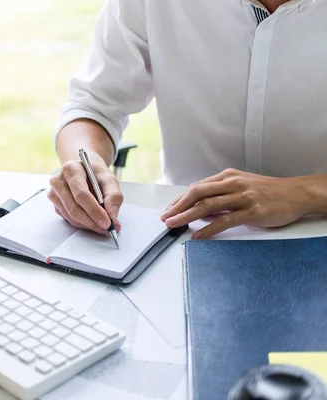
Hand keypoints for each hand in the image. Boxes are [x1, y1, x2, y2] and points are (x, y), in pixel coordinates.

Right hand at [48, 152, 122, 234]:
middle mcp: (58, 181)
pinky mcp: (55, 204)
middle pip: (74, 208)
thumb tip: (112, 216)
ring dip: (88, 225)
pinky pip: (69, 219)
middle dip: (92, 222)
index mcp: (71, 170)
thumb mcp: (110, 180)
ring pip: (71, 216)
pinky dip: (83, 224)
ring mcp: (54, 194)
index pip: (81, 194)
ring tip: (102, 226)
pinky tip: (92, 221)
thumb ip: (114, 196)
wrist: (85, 171)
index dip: (94, 210)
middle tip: (107, 228)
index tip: (107, 222)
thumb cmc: (96, 174)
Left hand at [161, 168, 310, 238]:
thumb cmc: (268, 192)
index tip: (167, 210)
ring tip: (174, 225)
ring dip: (187, 216)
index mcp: (227, 177)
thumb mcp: (240, 189)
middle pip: (197, 193)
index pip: (196, 187)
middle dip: (177, 206)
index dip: (179, 200)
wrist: (297, 193)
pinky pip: (225, 220)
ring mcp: (243, 196)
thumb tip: (199, 212)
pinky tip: (198, 236)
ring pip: (208, 205)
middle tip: (165, 218)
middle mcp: (232, 183)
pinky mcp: (253, 211)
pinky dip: (208, 229)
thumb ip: (220, 199)